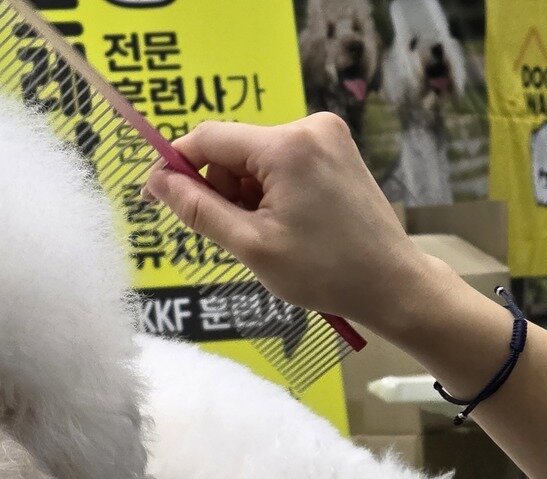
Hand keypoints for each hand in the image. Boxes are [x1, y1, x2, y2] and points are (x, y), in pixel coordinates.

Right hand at [143, 113, 451, 332]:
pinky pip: (280, 161)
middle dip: (222, 188)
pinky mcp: (335, 148)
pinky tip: (286, 223)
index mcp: (287, 146)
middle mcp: (309, 127)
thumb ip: (198, 209)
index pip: (208, 138)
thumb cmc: (325, 272)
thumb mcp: (250, 245)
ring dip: (246, 193)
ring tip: (268, 234)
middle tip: (236, 234)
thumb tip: (157, 182)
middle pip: (233, 148)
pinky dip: (270, 190)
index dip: (175, 164)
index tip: (156, 195)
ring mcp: (326, 135)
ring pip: (255, 157)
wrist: (391, 283)